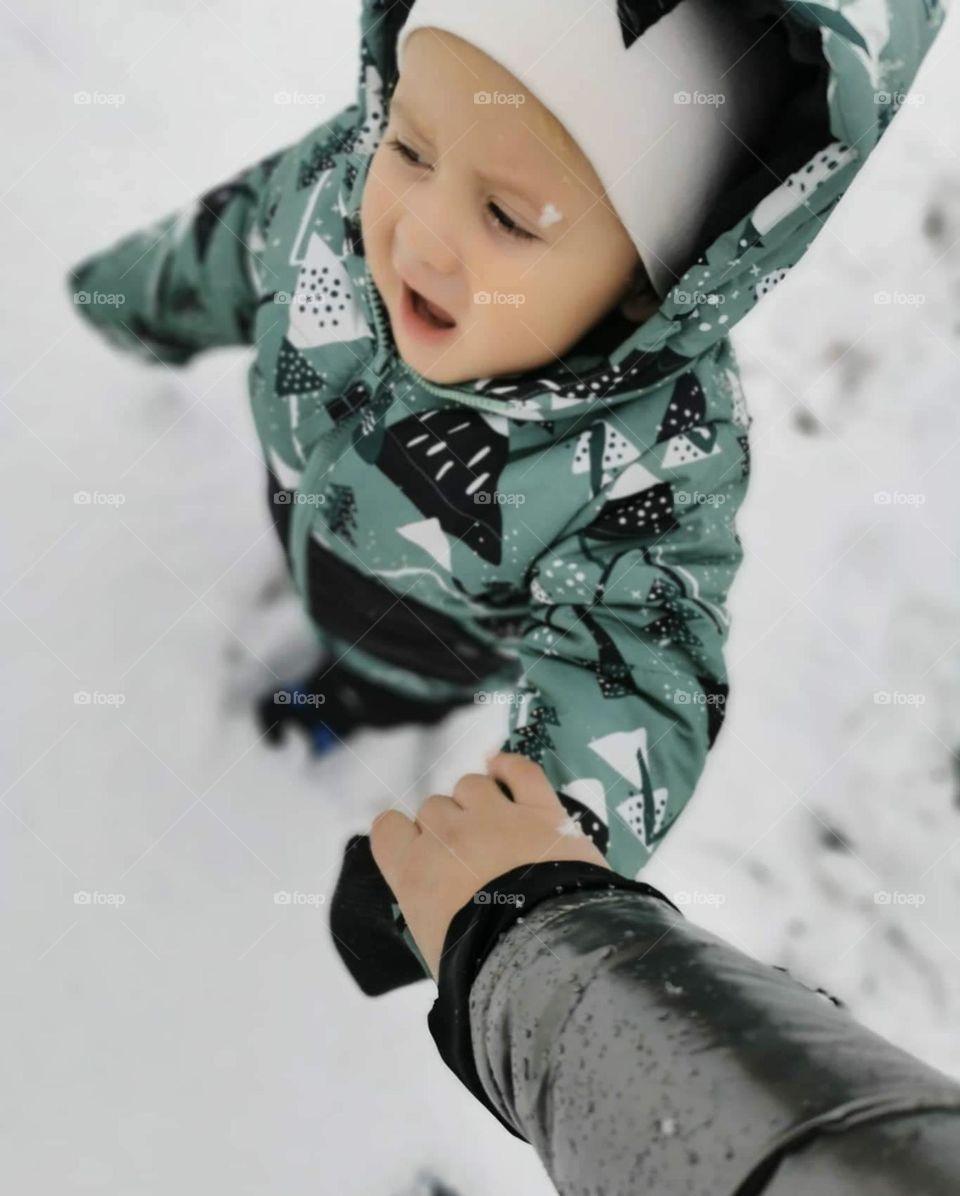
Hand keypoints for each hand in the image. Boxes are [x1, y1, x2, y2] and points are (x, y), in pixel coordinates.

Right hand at [369, 752, 608, 979]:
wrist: (545, 958)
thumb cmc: (483, 967)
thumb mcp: (436, 946)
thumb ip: (429, 909)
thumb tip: (441, 908)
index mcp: (414, 871)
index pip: (386, 828)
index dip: (404, 839)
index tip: (420, 855)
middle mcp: (448, 834)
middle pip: (434, 808)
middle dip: (447, 829)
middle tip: (469, 861)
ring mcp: (496, 816)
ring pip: (471, 785)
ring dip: (476, 802)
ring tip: (494, 829)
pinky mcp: (542, 811)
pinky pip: (521, 770)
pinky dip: (509, 766)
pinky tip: (502, 768)